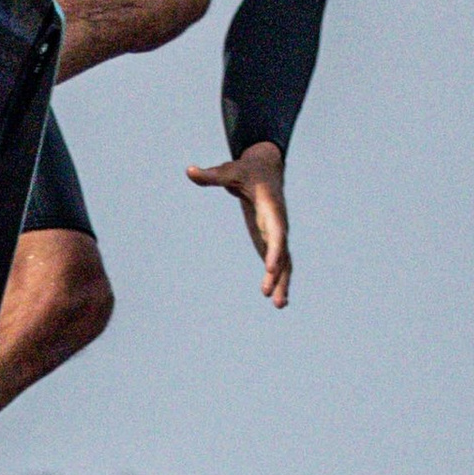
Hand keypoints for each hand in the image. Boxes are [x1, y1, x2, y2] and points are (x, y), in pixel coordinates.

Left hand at [185, 140, 291, 305]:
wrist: (266, 168)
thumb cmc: (246, 170)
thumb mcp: (229, 171)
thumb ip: (212, 175)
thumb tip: (189, 170)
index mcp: (271, 206)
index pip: (276, 230)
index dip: (275, 249)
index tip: (270, 268)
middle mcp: (278, 222)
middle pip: (282, 252)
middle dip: (278, 273)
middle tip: (272, 296)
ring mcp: (277, 233)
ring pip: (284, 261)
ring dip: (282, 283)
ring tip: (279, 306)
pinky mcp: (272, 241)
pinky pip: (279, 263)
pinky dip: (278, 279)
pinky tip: (277, 299)